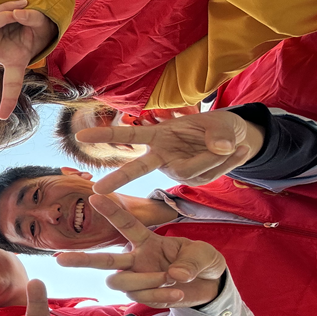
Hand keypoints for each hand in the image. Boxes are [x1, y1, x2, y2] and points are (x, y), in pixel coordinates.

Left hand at [0, 0, 56, 119]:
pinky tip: (19, 3)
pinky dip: (7, 6)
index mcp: (13, 62)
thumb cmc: (35, 26)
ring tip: (23, 6)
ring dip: (6, 14)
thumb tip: (16, 13)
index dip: (8, 99)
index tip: (3, 117)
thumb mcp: (39, 24)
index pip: (10, 84)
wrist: (27, 12)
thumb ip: (31, 18)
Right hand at [56, 194, 226, 307]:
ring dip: (145, 282)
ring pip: (120, 281)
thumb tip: (173, 275)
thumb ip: (190, 262)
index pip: (126, 224)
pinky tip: (177, 293)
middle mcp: (136, 259)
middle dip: (81, 259)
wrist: (208, 286)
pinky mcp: (142, 295)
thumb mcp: (204, 256)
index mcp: (148, 240)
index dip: (111, 211)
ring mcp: (136, 279)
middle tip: (60, 259)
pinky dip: (159, 296)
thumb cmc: (201, 262)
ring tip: (170, 280)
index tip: (94, 195)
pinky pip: (139, 298)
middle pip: (104, 260)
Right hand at [82, 110, 262, 192]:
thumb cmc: (220, 125)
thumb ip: (219, 134)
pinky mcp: (193, 181)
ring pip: (190, 171)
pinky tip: (235, 151)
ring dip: (214, 158)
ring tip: (231, 144)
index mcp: (160, 136)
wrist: (235, 139)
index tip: (81, 136)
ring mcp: (177, 170)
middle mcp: (164, 156)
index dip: (107, 136)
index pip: (130, 137)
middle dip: (118, 179)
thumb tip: (219, 147)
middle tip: (96, 191)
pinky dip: (226, 163)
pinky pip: (208, 175)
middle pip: (138, 168)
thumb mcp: (222, 124)